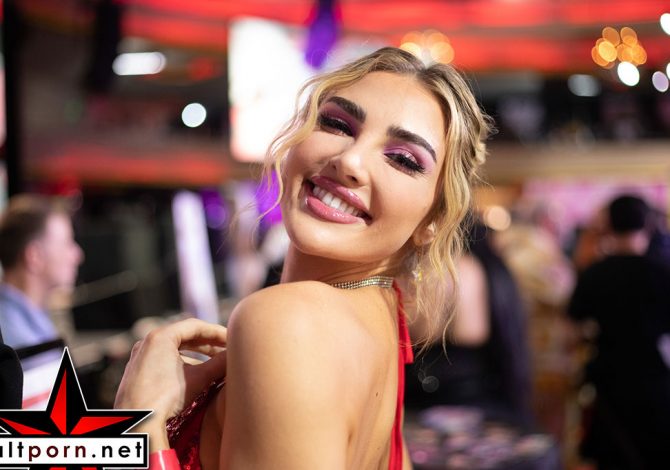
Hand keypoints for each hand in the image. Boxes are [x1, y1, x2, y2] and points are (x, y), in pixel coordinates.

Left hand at [114, 318, 226, 444]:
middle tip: (227, 350)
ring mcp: (141, 357)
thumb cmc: (165, 397)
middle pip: (184, 336)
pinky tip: (195, 374)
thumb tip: (236, 356)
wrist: (135, 424)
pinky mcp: (138, 371)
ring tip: (214, 363)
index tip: (233, 340)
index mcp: (160, 336)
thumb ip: (219, 364)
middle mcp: (147, 342)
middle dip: (208, 343)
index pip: (195, 326)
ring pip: (174, 348)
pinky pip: (165, 359)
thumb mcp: (198, 378)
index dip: (217, 332)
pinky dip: (183, 363)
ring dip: (197, 354)